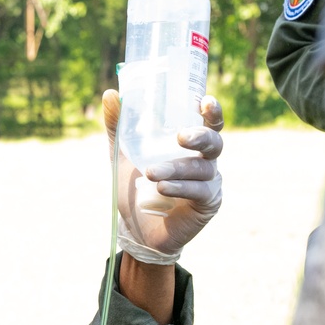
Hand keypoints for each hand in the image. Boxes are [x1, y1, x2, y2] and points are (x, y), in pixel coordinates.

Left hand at [103, 89, 223, 263]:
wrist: (136, 230)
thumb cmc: (136, 188)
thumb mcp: (122, 155)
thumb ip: (118, 126)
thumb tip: (109, 94)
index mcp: (191, 145)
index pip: (209, 123)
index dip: (212, 112)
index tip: (205, 101)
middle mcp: (205, 160)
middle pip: (214, 142)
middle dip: (200, 136)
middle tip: (181, 136)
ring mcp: (209, 182)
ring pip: (200, 168)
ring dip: (175, 168)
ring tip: (151, 173)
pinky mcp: (207, 203)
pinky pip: (198, 191)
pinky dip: (179, 188)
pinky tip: (162, 188)